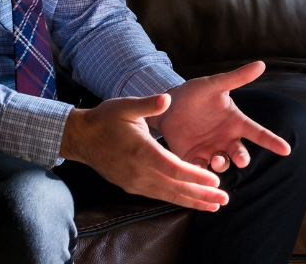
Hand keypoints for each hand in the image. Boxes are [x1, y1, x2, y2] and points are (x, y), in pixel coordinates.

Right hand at [59, 93, 228, 210]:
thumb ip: (148, 104)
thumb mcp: (126, 106)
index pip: (173, 168)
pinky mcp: (132, 186)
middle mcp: (139, 172)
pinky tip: (191, 201)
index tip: (215, 181)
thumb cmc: (106, 118)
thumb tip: (167, 99)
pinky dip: (177, 198)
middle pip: (175, 187)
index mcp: (141, 151)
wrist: (81, 137)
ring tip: (214, 206)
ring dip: (192, 201)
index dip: (195, 176)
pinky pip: (159, 195)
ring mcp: (135, 182)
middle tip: (224, 200)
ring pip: (168, 195)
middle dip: (201, 195)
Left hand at [155, 61, 290, 173]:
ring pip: (222, 164)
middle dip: (242, 158)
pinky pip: (200, 170)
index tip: (286, 150)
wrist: (167, 106)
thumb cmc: (195, 93)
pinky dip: (200, 173)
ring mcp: (210, 150)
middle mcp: (226, 139)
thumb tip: (261, 64)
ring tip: (215, 160)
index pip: (258, 133)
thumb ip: (237, 78)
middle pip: (240, 152)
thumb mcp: (215, 84)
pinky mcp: (193, 158)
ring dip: (221, 165)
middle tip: (241, 160)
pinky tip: (197, 169)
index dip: (272, 141)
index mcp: (235, 122)